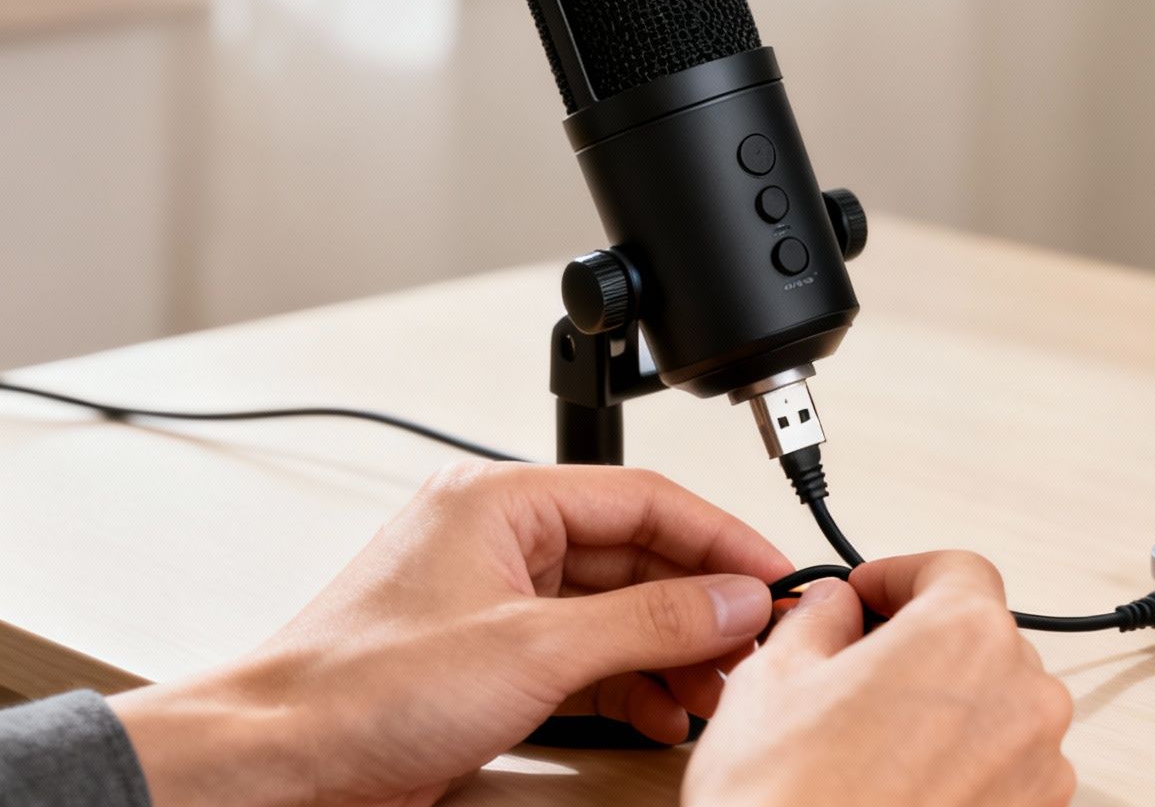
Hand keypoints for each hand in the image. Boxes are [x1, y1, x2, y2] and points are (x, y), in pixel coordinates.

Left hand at [110, 461, 792, 806]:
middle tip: (755, 643)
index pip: (644, 499)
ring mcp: (495, 601)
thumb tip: (733, 599)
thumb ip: (651, 620)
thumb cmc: (359, 688)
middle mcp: (500, 540)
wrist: (275, 762)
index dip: (720, 538)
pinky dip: (630, 682)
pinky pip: (585, 655)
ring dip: (671, 651)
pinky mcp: (489, 658)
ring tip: (716, 688)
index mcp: (502, 500)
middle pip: (635, 556)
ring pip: (615, 611)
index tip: (772, 576)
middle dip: (701, 605)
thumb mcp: (535, 650)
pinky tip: (663, 710)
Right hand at [685, 551, 1075, 806]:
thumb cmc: (787, 799)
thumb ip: (819, 619)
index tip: (869, 595)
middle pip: (979, 639)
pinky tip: (901, 785)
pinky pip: (1007, 770)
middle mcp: (1023, 694)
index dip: (903, 575)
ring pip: (996, 708)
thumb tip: (835, 607)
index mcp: (965, 634)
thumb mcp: (774, 677)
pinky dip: (964, 766)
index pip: (956, 570)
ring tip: (872, 741)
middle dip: (920, 645)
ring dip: (945, 709)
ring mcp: (1039, 767)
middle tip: (855, 669)